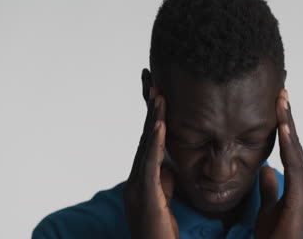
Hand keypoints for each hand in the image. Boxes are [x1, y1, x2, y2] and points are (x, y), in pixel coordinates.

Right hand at [122, 87, 178, 238]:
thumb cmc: (161, 230)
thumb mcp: (164, 198)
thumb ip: (163, 179)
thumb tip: (166, 163)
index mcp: (143, 177)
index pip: (149, 139)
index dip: (152, 115)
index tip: (156, 90)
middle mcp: (136, 177)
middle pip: (145, 135)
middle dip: (149, 107)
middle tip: (151, 78)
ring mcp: (137, 186)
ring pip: (146, 145)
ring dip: (153, 117)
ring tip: (158, 94)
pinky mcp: (144, 195)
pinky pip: (150, 164)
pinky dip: (154, 141)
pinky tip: (159, 123)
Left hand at [255, 89, 302, 238]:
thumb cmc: (276, 236)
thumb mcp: (267, 207)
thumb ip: (269, 188)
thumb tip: (266, 169)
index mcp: (297, 183)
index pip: (289, 148)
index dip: (284, 127)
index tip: (277, 105)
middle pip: (294, 144)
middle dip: (287, 118)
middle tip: (281, 93)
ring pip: (296, 149)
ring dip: (288, 125)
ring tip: (282, 102)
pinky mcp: (300, 196)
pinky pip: (294, 165)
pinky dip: (290, 145)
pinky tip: (284, 128)